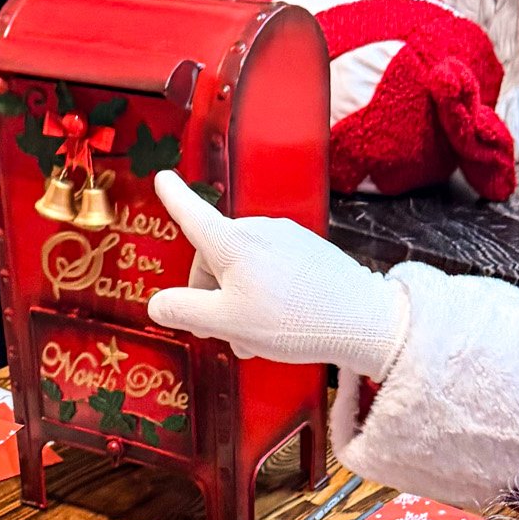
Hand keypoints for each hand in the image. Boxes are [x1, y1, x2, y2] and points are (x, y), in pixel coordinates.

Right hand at [147, 171, 408, 380]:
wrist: (360, 320)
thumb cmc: (290, 320)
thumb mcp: (227, 322)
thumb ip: (185, 311)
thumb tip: (157, 304)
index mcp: (231, 242)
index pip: (193, 214)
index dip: (174, 198)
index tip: (163, 178)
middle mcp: (258, 230)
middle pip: (216, 257)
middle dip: (210, 294)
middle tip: (219, 333)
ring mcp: (287, 238)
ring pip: (245, 268)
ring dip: (238, 302)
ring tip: (253, 341)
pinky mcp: (309, 252)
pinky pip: (272, 269)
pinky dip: (264, 296)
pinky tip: (277, 327)